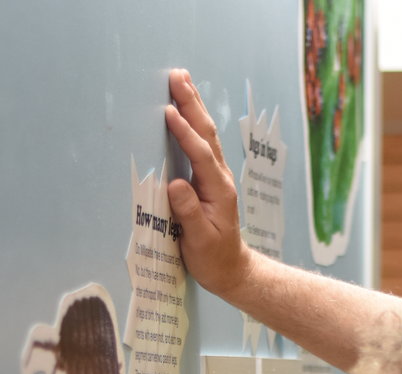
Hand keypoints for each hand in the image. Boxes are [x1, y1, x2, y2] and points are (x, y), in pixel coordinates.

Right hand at [165, 70, 251, 298]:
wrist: (232, 269)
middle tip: (177, 76)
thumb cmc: (214, 259)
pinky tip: (186, 106)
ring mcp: (217, 176)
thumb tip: (176, 184)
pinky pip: (202, 142)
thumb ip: (189, 212)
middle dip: (192, 103)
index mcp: (218, 190)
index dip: (185, 133)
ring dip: (194, 104)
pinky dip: (193, 120)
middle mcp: (220, 178)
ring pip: (205, 133)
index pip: (200, 155)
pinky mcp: (210, 178)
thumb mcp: (200, 241)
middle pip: (206, 134)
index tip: (169, 112)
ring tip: (182, 78)